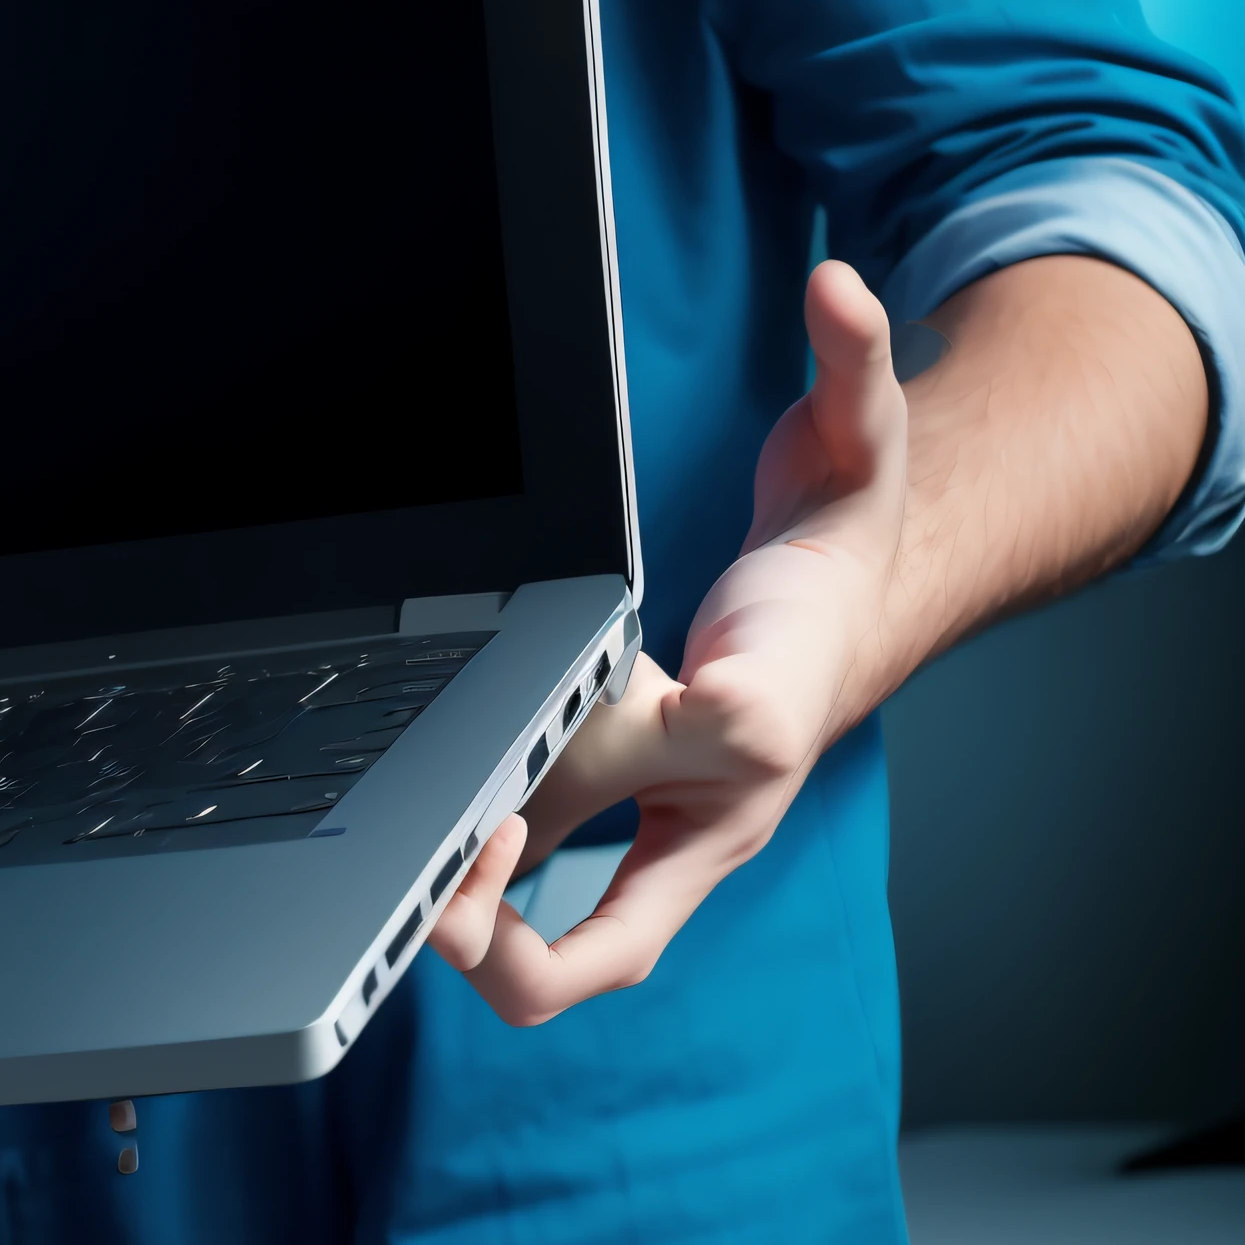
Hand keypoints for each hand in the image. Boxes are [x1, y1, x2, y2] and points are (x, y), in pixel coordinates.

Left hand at [435, 259, 901, 1019]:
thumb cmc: (842, 548)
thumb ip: (850, 372)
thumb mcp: (854, 448)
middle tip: (415, 853)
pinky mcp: (619, 825)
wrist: (858, 601)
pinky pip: (539, 909)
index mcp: (764, 723)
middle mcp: (710, 812)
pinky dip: (467, 895)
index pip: (702, 761)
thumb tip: (838, 289)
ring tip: (387, 860)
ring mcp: (661, 838)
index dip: (609, 754)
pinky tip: (397, 844)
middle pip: (605, 946)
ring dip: (465, 932)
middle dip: (489, 923)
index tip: (519, 759)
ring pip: (564, 956)